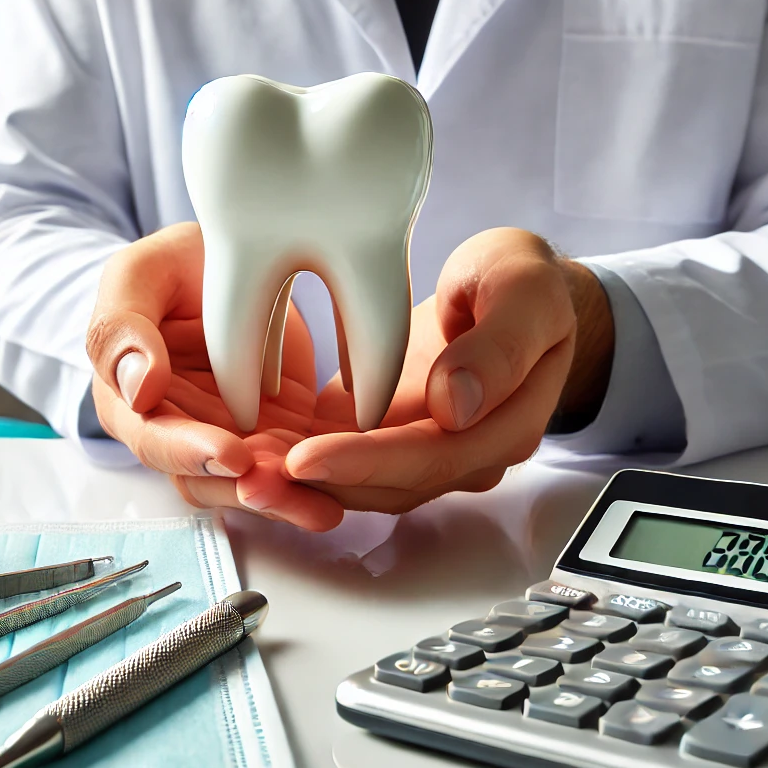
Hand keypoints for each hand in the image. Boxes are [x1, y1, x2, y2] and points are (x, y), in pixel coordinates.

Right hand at [86, 223, 345, 529]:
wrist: (229, 264)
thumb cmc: (173, 267)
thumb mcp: (139, 275)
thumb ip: (123, 326)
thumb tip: (139, 391)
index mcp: (128, 398)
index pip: (153, 437)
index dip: (190, 451)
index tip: (231, 454)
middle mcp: (173, 432)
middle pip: (203, 477)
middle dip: (244, 488)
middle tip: (282, 486)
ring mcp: (223, 439)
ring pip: (244, 487)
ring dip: (279, 501)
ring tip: (318, 507)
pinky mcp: (269, 438)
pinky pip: (286, 473)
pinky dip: (309, 489)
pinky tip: (333, 501)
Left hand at [283, 228, 614, 512]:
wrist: (514, 289)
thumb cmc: (524, 283)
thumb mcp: (524, 293)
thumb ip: (499, 348)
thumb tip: (457, 404)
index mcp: (503, 425)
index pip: (430, 459)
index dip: (366, 463)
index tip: (308, 457)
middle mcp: (462, 451)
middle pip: (388, 484)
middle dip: (320, 483)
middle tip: (255, 474)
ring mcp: (423, 446)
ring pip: (361, 481)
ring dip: (304, 482)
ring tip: (242, 472)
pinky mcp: (387, 432)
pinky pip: (343, 455)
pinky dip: (302, 456)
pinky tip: (254, 449)